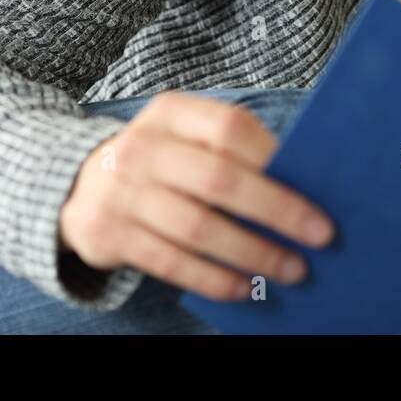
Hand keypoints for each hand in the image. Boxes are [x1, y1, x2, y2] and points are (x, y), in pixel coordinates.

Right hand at [59, 90, 334, 299]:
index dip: (273, 159)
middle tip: (320, 235)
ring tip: (291, 269)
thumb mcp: (187, 138)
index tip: (317, 187)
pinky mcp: (108, 234)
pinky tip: (246, 287)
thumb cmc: (164, 161)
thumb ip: (234, 151)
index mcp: (170, 113)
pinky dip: (214, 279)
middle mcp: (141, 147)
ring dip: (252, 253)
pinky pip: (171, 263)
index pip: (228, 128)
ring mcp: (120, 191)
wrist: (80, 185)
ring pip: (198, 228)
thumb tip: (304, 184)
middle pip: (219, 180)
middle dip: (277, 211)